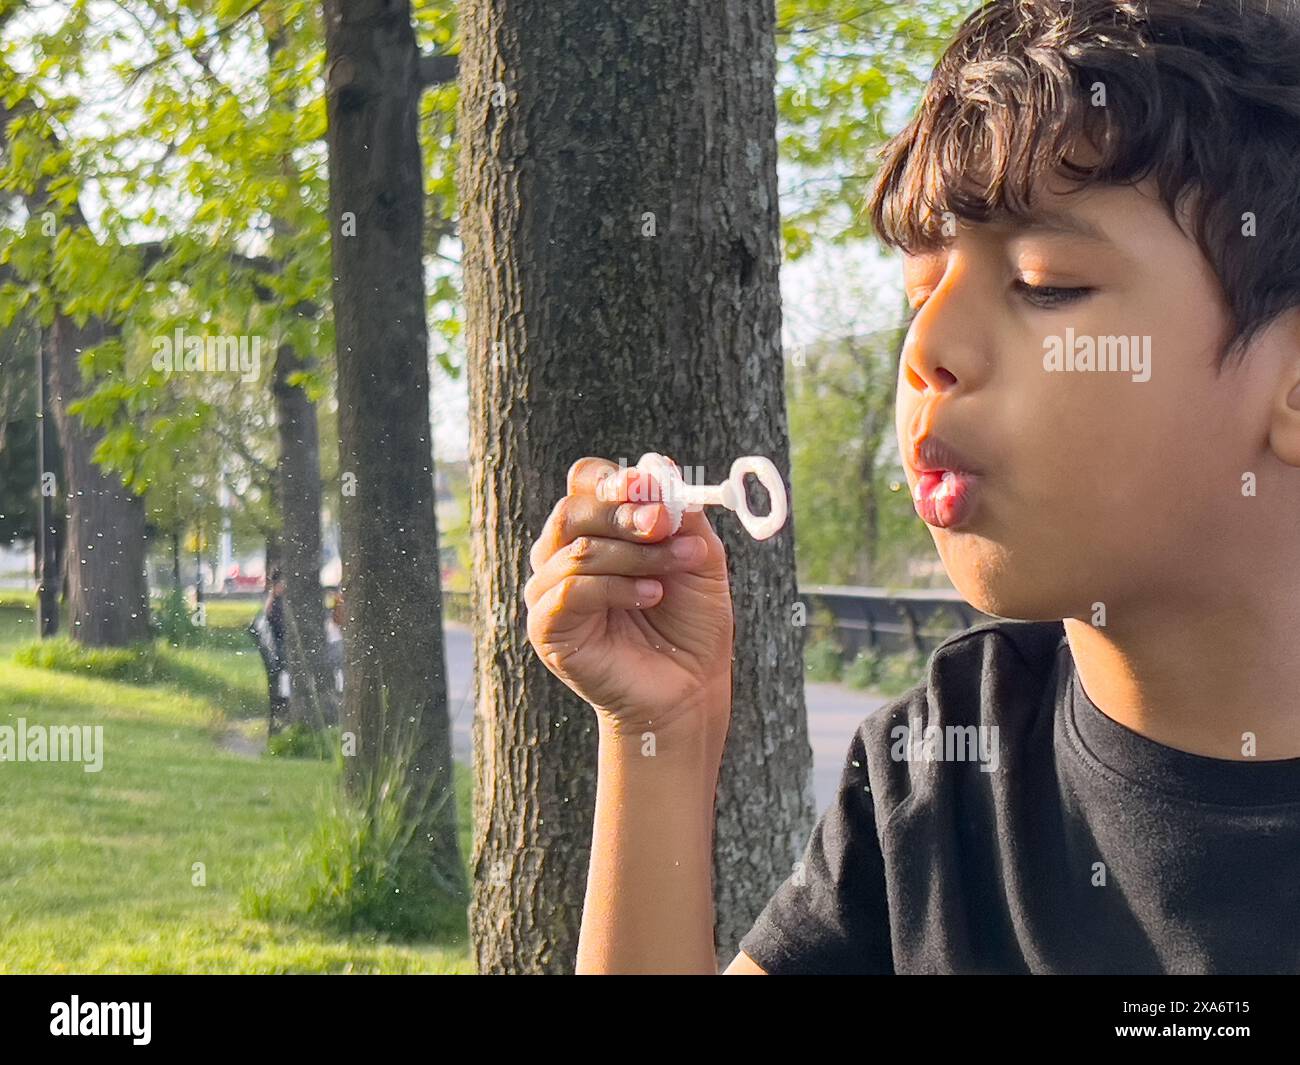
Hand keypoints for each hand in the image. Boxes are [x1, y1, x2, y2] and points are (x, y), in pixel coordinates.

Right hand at [525, 456, 734, 740]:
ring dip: (633, 555)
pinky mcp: (546, 628)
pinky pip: (571, 591)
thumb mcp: (698, 556)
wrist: (689, 687)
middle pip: (574, 509)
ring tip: (674, 571)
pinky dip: (616, 587)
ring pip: (577, 550)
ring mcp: (550, 591)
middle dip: (624, 512)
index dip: (614, 479)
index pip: (586, 483)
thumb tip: (660, 468)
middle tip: (663, 524)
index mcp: (597, 530)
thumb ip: (680, 514)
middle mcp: (564, 555)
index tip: (652, 485)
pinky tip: (651, 595)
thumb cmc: (690, 622)